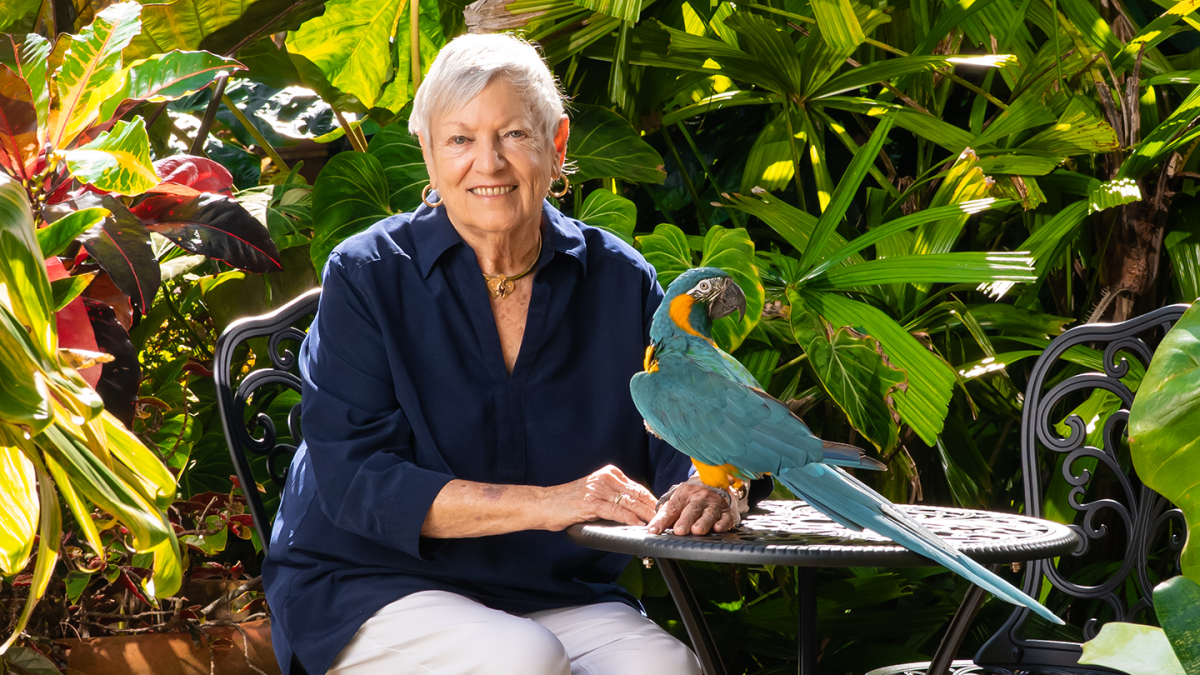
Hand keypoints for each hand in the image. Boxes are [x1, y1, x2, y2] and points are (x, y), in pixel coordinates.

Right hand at [539, 465, 657, 530]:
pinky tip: (637, 524)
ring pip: (629, 502)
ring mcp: (598, 489)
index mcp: (609, 474)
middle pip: (637, 494)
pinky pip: (615, 510)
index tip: (665, 512)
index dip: (653, 501)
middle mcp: (606, 478)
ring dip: (645, 514)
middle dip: (654, 509)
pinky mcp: (591, 502)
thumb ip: (615, 498)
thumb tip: (637, 511)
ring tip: (658, 524)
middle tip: (667, 520)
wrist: (544, 503)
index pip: (638, 488)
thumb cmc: (569, 502)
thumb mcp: (596, 494)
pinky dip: (628, 518)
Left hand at [647, 480, 737, 534]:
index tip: (654, 530)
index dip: (662, 519)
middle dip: (685, 520)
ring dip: (703, 522)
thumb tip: (653, 529)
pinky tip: (718, 528)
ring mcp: (713, 505)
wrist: (714, 484)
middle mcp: (699, 498)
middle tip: (679, 530)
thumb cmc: (692, 498)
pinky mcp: (726, 512)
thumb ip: (666, 515)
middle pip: (692, 509)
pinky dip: (722, 523)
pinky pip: (725, 518)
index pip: (671, 508)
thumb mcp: (677, 501)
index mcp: (684, 495)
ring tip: (697, 530)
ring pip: (709, 514)